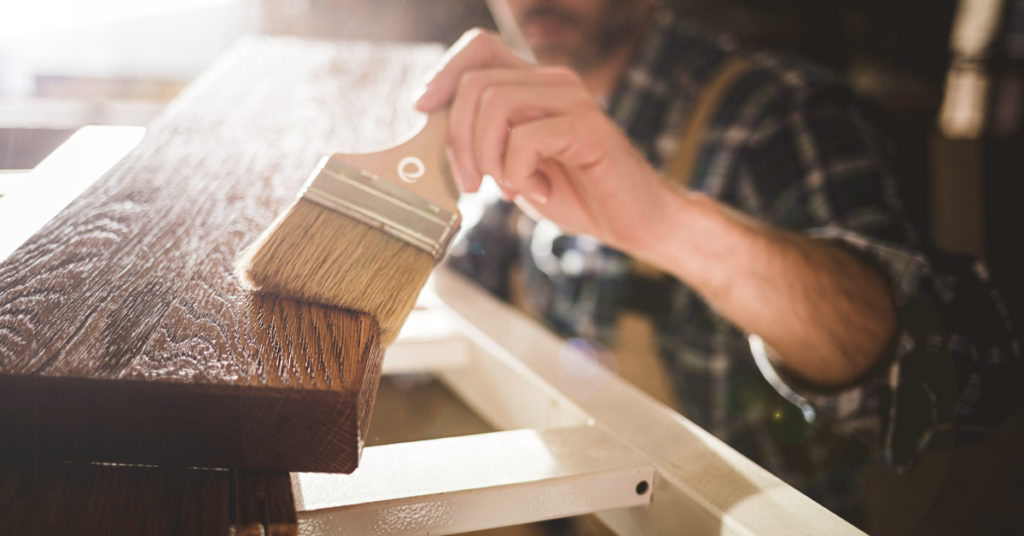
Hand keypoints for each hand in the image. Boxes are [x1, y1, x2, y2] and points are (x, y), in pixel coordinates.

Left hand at [414, 29, 673, 253]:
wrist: (634, 222)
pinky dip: (519, 174)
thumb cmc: (573, 194)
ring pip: (496, 105)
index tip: (423, 111)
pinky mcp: (589, 128)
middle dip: (458, 139)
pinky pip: (527, 139)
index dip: (443, 73)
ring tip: (507, 188)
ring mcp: (573, 100)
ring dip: (487, 157)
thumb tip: (429, 131)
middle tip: (470, 183)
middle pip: (476, 82)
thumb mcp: (512, 166)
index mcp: (533, 84)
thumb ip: (481, 142)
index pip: (478, 47)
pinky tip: (539, 191)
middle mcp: (553, 81)